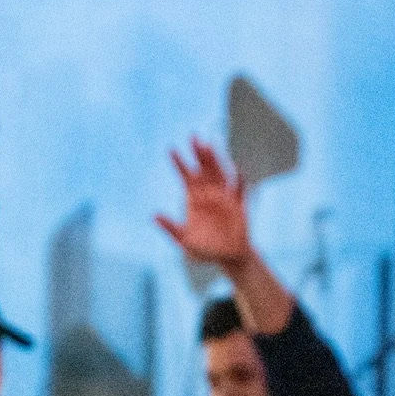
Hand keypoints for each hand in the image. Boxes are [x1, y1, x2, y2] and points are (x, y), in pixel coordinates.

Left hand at [155, 139, 253, 272]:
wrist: (227, 258)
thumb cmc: (204, 250)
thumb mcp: (185, 241)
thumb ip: (171, 229)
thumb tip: (155, 217)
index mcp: (194, 200)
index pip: (186, 177)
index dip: (179, 163)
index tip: (171, 150)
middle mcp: (209, 194)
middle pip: (203, 169)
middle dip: (199, 154)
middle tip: (193, 137)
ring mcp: (224, 197)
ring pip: (220, 173)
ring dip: (216, 160)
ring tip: (211, 145)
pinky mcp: (238, 205)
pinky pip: (239, 190)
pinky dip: (239, 181)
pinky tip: (237, 170)